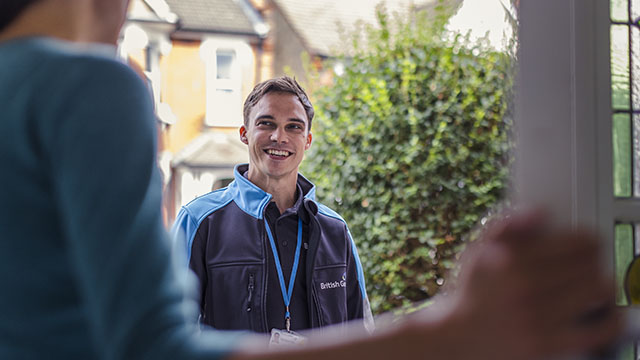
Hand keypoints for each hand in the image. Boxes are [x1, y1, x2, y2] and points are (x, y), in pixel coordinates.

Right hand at [441, 210, 622, 359]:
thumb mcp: (478, 252)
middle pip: (591, 264)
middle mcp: (526, 286)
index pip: (577, 242)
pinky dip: (610, 320)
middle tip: (588, 266)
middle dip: (594, 262)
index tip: (587, 243)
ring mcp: (537, 317)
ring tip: (593, 287)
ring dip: (601, 286)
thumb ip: (506, 226)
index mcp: (511, 259)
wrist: (457, 339)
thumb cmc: (471, 294)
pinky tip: (605, 314)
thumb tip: (540, 212)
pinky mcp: (547, 344)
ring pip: (598, 291)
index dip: (589, 239)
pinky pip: (598, 330)